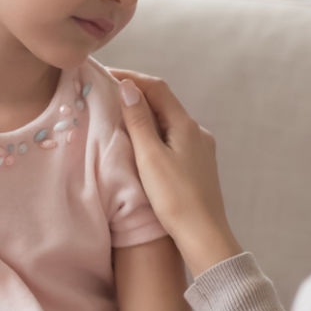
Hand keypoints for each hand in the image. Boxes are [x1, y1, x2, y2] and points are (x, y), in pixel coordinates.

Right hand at [110, 68, 243, 276]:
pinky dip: (155, 133)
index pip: (157, 88)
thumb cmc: (175, 198)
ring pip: (168, 121)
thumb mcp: (150, 157)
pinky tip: (142, 144)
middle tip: (107, 93)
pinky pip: (173, 138)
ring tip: (119, 116)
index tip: (106, 75)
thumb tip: (128, 87)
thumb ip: (139, 121)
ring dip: (145, 114)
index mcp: (186, 125)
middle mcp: (197, 132)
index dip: (131, 78)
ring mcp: (200, 149)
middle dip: (137, 94)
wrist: (204, 235)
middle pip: (164, 102)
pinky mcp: (198, 165)